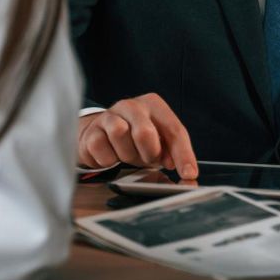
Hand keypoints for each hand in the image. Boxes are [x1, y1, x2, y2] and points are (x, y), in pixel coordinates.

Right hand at [77, 93, 198, 177]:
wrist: (99, 133)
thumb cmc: (134, 137)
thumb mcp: (157, 140)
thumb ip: (172, 152)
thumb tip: (186, 172)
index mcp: (153, 104)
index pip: (174, 129)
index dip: (183, 154)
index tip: (189, 174)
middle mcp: (130, 105)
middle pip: (144, 132)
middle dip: (149, 153)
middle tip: (148, 159)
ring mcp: (108, 116)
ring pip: (119, 135)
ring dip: (127, 155)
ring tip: (128, 155)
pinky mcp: (91, 131)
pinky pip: (101, 150)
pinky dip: (109, 160)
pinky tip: (111, 156)